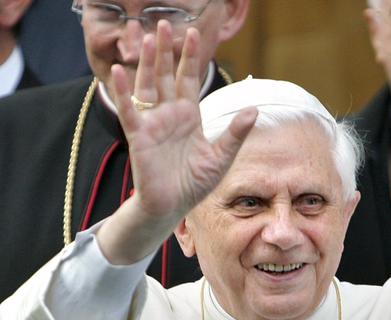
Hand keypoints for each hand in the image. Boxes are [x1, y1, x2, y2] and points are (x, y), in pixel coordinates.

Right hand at [97, 22, 256, 263]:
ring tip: (145, 38)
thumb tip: (254, 110)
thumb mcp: (222, 157)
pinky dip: (124, 93)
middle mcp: (170, 115)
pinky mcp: (139, 137)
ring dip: (146, 63)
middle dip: (166, 50)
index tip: (193, 33)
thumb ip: (235, 133)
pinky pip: (130, 112)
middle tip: (164, 23)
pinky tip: (118, 72)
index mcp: (189, 117)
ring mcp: (153, 124)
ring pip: (148, 87)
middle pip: (166, 75)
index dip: (190, 57)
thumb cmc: (195, 183)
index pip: (189, 80)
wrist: (173, 206)